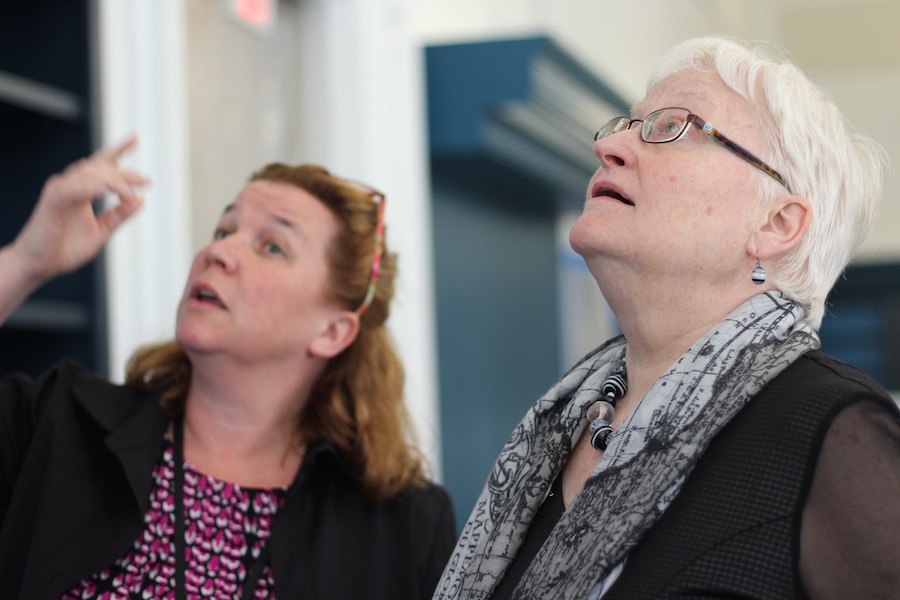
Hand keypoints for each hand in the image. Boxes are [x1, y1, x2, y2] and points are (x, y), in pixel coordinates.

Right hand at [12, 134, 149, 282]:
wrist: (38, 266)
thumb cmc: (64, 248)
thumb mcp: (101, 231)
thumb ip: (119, 215)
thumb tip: (141, 200)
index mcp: (82, 190)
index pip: (101, 165)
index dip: (117, 150)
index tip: (135, 139)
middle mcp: (70, 186)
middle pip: (99, 167)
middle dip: (124, 172)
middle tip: (145, 180)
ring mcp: (60, 192)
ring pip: (88, 175)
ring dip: (112, 182)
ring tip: (130, 193)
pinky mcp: (51, 203)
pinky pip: (69, 190)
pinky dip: (87, 187)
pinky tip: (102, 189)